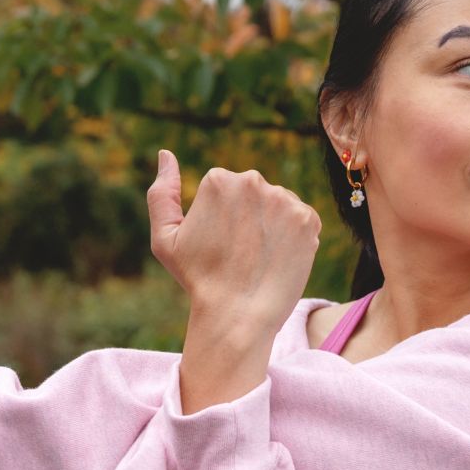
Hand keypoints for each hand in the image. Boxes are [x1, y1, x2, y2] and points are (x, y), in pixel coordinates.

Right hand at [147, 149, 321, 326]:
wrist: (238, 315)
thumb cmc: (198, 279)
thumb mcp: (165, 238)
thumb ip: (161, 194)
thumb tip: (166, 154)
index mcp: (218, 180)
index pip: (226, 189)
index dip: (222, 220)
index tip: (220, 245)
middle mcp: (252, 181)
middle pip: (254, 194)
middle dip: (249, 218)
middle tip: (241, 254)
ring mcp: (283, 199)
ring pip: (279, 206)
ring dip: (272, 226)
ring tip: (260, 258)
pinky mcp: (308, 218)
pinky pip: (302, 220)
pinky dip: (294, 237)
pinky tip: (279, 258)